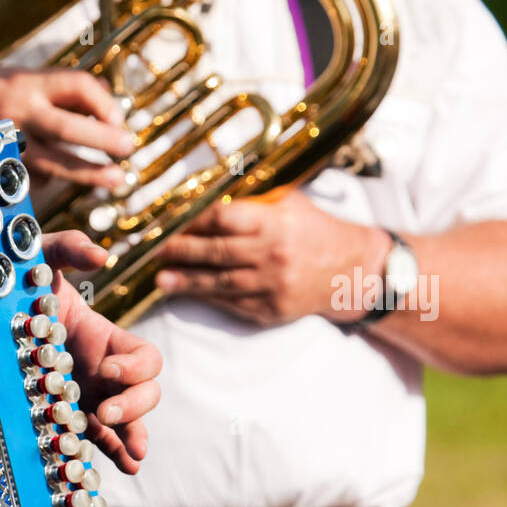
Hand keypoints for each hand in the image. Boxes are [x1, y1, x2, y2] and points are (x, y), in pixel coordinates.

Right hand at [0, 68, 134, 187]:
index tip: (118, 118)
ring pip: (59, 163)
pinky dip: (51, 176)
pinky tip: (56, 174)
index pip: (78, 87)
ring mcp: (7, 146)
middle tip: (127, 148)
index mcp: (24, 84)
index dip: (104, 103)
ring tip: (115, 179)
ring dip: (92, 173)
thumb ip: (54, 89)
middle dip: (106, 140)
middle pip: (73, 128)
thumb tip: (102, 103)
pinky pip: (36, 176)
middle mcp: (17, 114)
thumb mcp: (14, 79)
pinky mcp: (1, 171)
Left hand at [42, 231, 161, 473]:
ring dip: (130, 437)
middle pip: (146, 395)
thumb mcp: (43, 258)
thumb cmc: (26, 281)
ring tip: (131, 456)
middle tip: (104, 411)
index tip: (107, 368)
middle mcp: (107, 373)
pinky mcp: (72, 417)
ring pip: (128, 424)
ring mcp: (92, 398)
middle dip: (133, 406)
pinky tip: (122, 467)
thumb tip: (100, 258)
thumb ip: (68, 247)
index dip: (136, 367)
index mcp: (108, 340)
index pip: (145, 358)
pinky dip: (112, 453)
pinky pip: (100, 439)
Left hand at [154, 193, 389, 325]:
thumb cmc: (315, 230)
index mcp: (275, 222)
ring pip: (219, 282)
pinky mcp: (271, 310)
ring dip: (186, 280)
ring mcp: (271, 285)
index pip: (223, 219)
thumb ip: (253, 201)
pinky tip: (188, 292)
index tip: (169, 221)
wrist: (353, 271)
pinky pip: (232, 303)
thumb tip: (206, 196)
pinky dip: (208, 297)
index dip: (193, 220)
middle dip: (181, 251)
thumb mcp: (290, 204)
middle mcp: (272, 254)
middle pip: (216, 251)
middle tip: (153, 251)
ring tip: (160, 278)